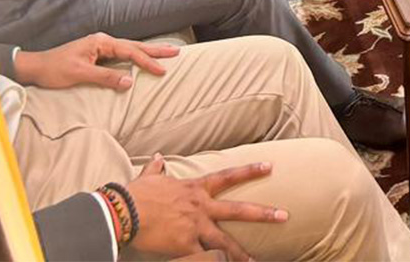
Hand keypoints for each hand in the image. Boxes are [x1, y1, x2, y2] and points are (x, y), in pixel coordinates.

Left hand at [14, 33, 176, 90]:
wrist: (35, 67)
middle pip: (134, 46)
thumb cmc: (55, 70)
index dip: (147, 61)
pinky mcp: (96, 55)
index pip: (130, 51)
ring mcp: (99, 47)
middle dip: (155, 50)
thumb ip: (105, 77)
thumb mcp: (80, 74)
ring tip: (165, 54)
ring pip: (129, 50)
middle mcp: (102, 41)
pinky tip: (141, 60)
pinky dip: (134, 57)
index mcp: (101, 42)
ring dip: (147, 53)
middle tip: (176, 51)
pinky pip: (121, 55)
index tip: (162, 70)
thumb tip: (130, 81)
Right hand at [127, 155, 286, 261]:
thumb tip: (156, 158)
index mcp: (195, 189)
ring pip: (224, 242)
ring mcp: (195, 227)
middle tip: (284, 216)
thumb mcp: (150, 178)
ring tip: (254, 261)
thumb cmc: (136, 194)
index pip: (228, 176)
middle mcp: (201, 207)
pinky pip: (202, 258)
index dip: (250, 171)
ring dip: (240, 253)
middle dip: (263, 214)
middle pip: (239, 210)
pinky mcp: (184, 246)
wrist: (125, 212)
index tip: (270, 166)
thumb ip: (157, 169)